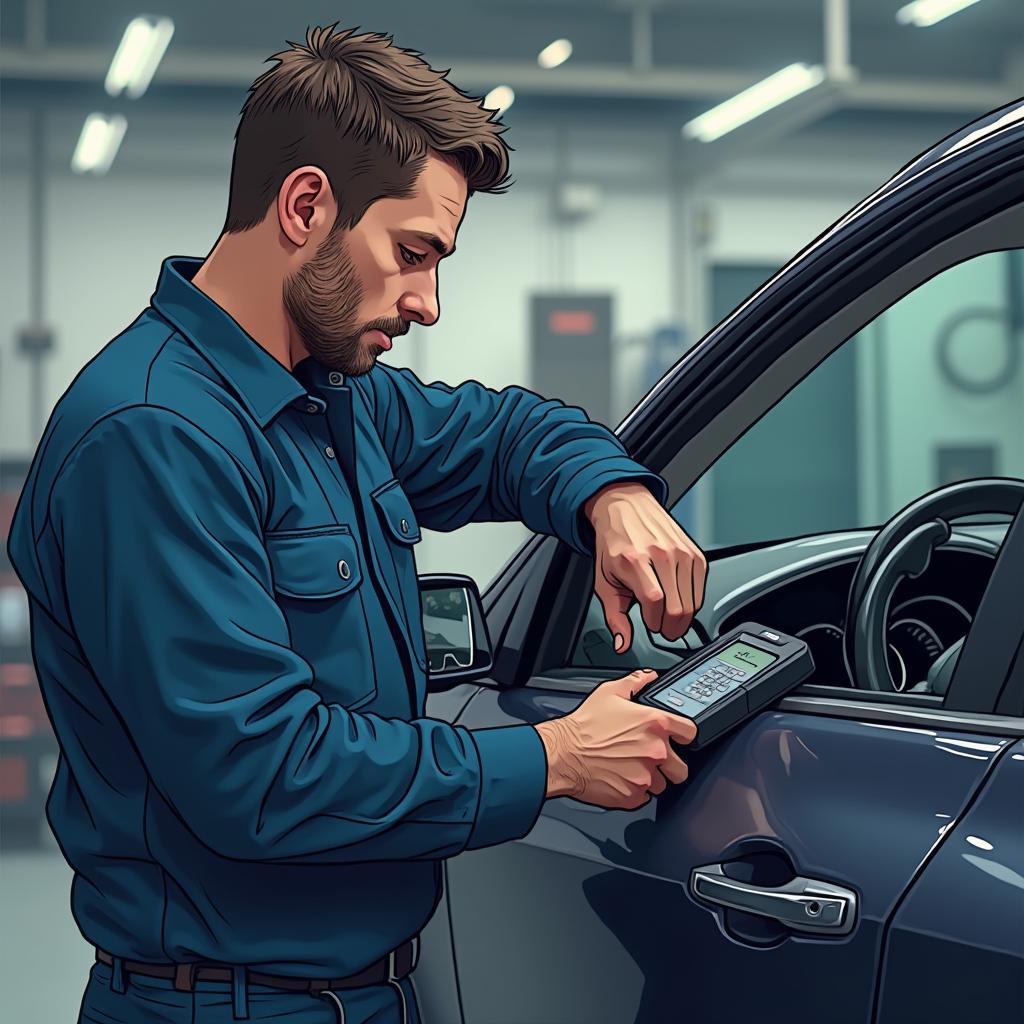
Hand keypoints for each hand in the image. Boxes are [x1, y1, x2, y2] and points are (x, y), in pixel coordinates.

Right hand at [535, 668, 695, 808]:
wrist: (563, 754)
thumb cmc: (584, 726)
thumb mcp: (609, 692)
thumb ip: (635, 682)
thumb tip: (648, 676)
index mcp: (655, 724)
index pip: (691, 732)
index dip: (684, 735)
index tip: (678, 738)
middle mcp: (655, 751)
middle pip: (682, 767)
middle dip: (670, 764)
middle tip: (652, 758)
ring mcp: (645, 776)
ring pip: (662, 784)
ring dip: (651, 778)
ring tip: (631, 767)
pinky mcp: (633, 796)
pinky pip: (643, 797)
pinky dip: (635, 791)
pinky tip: (621, 778)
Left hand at [584, 482, 706, 652]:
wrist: (625, 509)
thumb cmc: (614, 544)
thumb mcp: (604, 582)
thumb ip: (614, 617)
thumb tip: (622, 644)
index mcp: (635, 560)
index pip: (654, 602)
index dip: (654, 621)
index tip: (650, 625)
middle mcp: (661, 554)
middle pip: (677, 606)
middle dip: (670, 626)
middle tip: (662, 628)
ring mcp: (681, 552)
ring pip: (692, 602)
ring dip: (681, 617)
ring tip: (668, 615)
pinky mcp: (695, 552)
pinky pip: (700, 589)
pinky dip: (691, 602)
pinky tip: (678, 600)